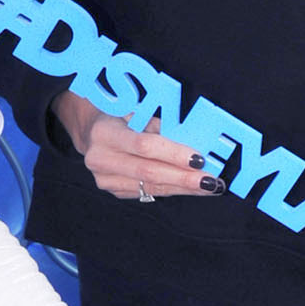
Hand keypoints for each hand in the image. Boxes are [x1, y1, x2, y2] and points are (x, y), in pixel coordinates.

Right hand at [53, 84, 211, 199]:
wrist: (92, 134)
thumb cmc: (121, 119)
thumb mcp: (137, 113)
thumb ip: (162, 128)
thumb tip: (196, 142)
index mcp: (105, 134)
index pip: (145, 146)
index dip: (174, 154)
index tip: (200, 160)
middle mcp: (100, 159)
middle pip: (149, 172)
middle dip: (184, 178)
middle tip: (211, 181)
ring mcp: (105, 179)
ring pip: (150, 186)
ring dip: (183, 188)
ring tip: (208, 187)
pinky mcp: (113, 191)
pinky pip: (148, 192)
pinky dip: (172, 190)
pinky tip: (190, 188)